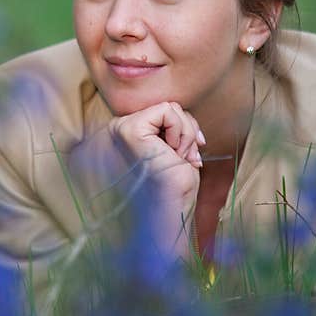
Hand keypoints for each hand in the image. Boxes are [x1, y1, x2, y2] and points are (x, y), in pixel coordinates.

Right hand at [108, 102, 205, 257]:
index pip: (165, 112)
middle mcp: (119, 130)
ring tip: (179, 158)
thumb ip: (172, 127)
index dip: (185, 128)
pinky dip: (181, 131)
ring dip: (186, 134)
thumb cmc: (176, 186)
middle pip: (169, 107)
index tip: (195, 148)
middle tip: (187, 157)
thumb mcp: (176, 148)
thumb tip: (181, 111)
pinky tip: (174, 153)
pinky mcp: (130, 130)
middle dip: (188, 130)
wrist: (173, 209)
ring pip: (171, 107)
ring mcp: (121, 129)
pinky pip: (168, 110)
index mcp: (128, 135)